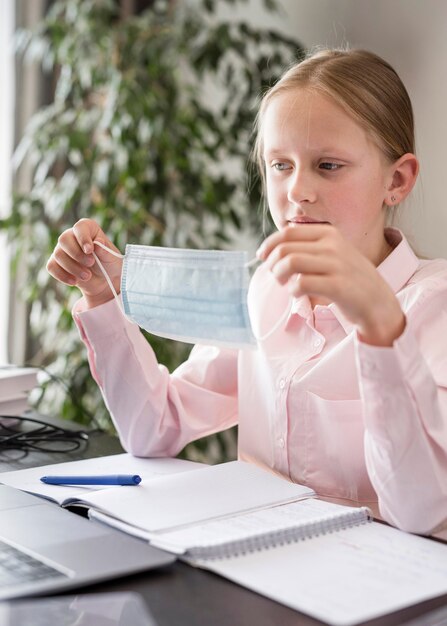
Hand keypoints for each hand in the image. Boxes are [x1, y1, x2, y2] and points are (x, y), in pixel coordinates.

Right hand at [47, 218, 122, 308]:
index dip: (83, 237)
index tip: (90, 250)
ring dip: (73, 267)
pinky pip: (51, 267)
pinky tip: (74, 281)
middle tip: (91, 264)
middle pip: (64, 239)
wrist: (103, 281)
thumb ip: (105, 251)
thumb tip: (97, 244)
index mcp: (88, 229)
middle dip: (77, 254)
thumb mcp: (112, 258)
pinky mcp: (56, 263)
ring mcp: (62, 249)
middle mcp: (72, 236)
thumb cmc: (109, 264)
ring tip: (87, 276)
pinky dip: (62, 275)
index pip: (80, 227)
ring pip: (58, 254)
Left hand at [257, 225, 405, 346]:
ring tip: (285, 285)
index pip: (288, 233)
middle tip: (276, 277)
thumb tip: (273, 249)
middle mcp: (333, 245)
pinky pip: (301, 283)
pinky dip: (292, 290)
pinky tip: (297, 294)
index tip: (262, 257)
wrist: (378, 303)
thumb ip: (309, 248)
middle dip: (272, 264)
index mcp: (329, 234)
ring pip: (290, 262)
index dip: (269, 245)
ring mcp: (337, 265)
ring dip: (280, 276)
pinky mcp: (338, 286)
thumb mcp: (333, 254)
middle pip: (285, 248)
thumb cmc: (349, 280)